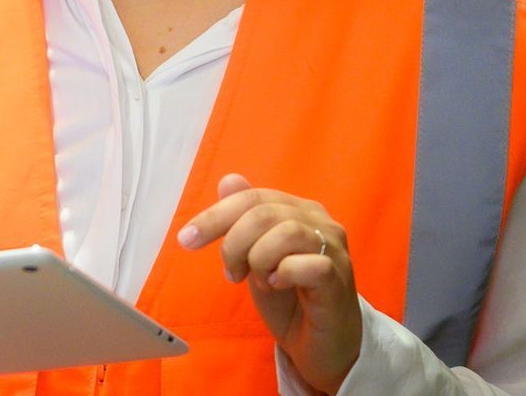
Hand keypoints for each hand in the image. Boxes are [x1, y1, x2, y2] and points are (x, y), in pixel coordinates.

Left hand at [177, 174, 361, 394]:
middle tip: (232, 273)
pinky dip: (283, 274)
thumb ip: (243, 221)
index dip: (214, 216)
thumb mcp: (255, 256)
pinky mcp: (339, 279)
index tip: (186, 240)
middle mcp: (321, 221)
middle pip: (264, 211)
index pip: (251, 197)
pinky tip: (277, 286)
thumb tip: (228, 180)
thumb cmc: (289, 298)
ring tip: (258, 280)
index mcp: (299, 209)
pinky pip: (308, 264)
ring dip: (259, 258)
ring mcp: (335, 249)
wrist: (322, 345)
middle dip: (233, 242)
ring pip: (286, 232)